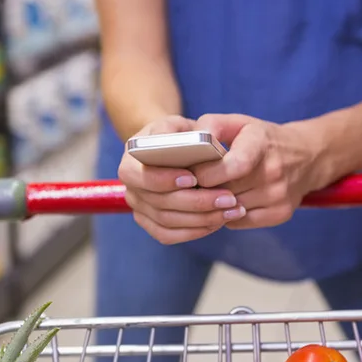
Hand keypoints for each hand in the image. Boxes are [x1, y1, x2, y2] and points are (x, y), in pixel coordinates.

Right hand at [118, 115, 247, 244]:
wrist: (171, 153)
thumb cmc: (175, 137)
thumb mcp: (174, 125)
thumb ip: (172, 130)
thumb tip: (174, 143)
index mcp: (130, 163)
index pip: (143, 176)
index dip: (166, 180)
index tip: (194, 178)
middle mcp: (131, 190)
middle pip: (160, 204)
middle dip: (196, 203)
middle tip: (228, 198)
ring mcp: (140, 210)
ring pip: (168, 223)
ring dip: (202, 219)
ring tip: (231, 210)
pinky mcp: (152, 226)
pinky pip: (170, 236)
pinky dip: (195, 231)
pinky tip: (217, 222)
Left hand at [193, 113, 326, 229]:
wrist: (307, 157)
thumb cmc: (262, 139)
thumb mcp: (240, 123)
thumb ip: (213, 125)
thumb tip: (192, 141)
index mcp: (261, 144)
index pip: (234, 166)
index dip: (206, 172)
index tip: (193, 173)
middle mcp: (274, 171)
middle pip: (226, 190)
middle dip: (203, 190)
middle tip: (192, 185)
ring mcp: (279, 196)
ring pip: (229, 210)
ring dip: (213, 204)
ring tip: (209, 192)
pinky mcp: (280, 214)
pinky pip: (238, 222)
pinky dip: (226, 216)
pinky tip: (226, 202)